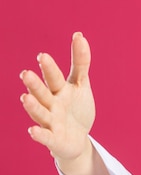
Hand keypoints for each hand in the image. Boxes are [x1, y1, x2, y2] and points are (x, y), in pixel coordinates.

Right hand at [20, 32, 94, 161]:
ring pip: (40, 113)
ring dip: (33, 106)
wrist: (77, 139)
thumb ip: (80, 63)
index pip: (54, 77)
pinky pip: (45, 137)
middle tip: (26, 74)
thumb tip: (79, 35)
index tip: (42, 56)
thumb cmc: (77, 109)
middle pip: (42, 93)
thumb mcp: (81, 85)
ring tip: (25, 98)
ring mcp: (50, 122)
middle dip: (34, 84)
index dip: (49, 68)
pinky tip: (32, 131)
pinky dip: (39, 134)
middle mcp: (51, 104)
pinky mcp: (53, 139)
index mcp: (58, 90)